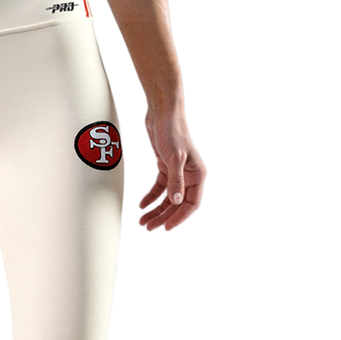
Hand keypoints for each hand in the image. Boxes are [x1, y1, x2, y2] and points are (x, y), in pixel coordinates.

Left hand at [138, 105, 205, 230]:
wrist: (162, 112)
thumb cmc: (173, 131)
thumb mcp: (174, 158)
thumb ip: (175, 181)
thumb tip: (176, 202)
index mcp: (198, 174)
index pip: (191, 204)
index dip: (179, 217)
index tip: (166, 228)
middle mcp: (190, 175)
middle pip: (177, 204)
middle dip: (164, 216)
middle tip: (149, 227)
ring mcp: (177, 171)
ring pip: (168, 197)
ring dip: (156, 210)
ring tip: (143, 220)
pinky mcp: (166, 166)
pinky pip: (160, 187)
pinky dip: (151, 197)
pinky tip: (142, 205)